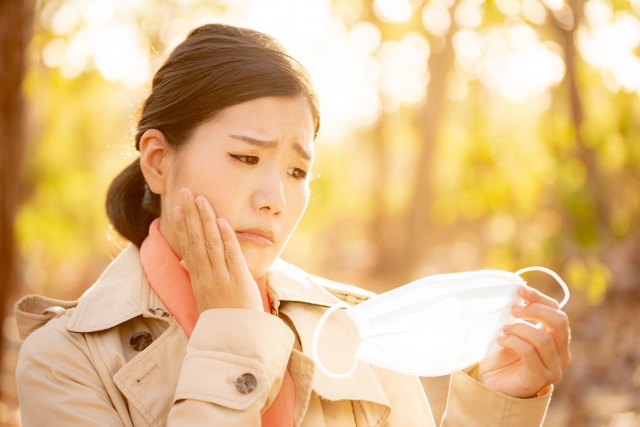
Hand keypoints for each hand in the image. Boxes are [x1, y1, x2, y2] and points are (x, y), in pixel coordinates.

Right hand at [173, 188, 262, 312]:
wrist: (237, 340)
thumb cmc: (223, 318)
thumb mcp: (205, 298)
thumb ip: (196, 276)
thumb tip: (185, 260)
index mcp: (198, 280)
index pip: (188, 247)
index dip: (182, 227)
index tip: (175, 209)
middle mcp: (206, 277)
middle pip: (196, 241)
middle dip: (190, 215)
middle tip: (185, 193)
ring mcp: (221, 278)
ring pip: (211, 244)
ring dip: (206, 220)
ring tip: (201, 200)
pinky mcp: (238, 280)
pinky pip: (231, 255)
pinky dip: (226, 237)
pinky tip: (222, 221)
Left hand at [477, 285, 570, 397]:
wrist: (493, 384)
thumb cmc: (503, 355)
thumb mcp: (512, 329)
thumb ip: (519, 315)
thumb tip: (518, 293)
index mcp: (557, 338)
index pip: (557, 311)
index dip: (539, 298)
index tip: (519, 290)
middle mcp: (561, 353)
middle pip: (559, 322)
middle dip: (535, 310)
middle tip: (512, 310)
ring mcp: (553, 368)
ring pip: (544, 338)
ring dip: (520, 329)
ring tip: (504, 330)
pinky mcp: (540, 379)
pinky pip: (529, 353)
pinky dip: (513, 342)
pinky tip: (501, 341)